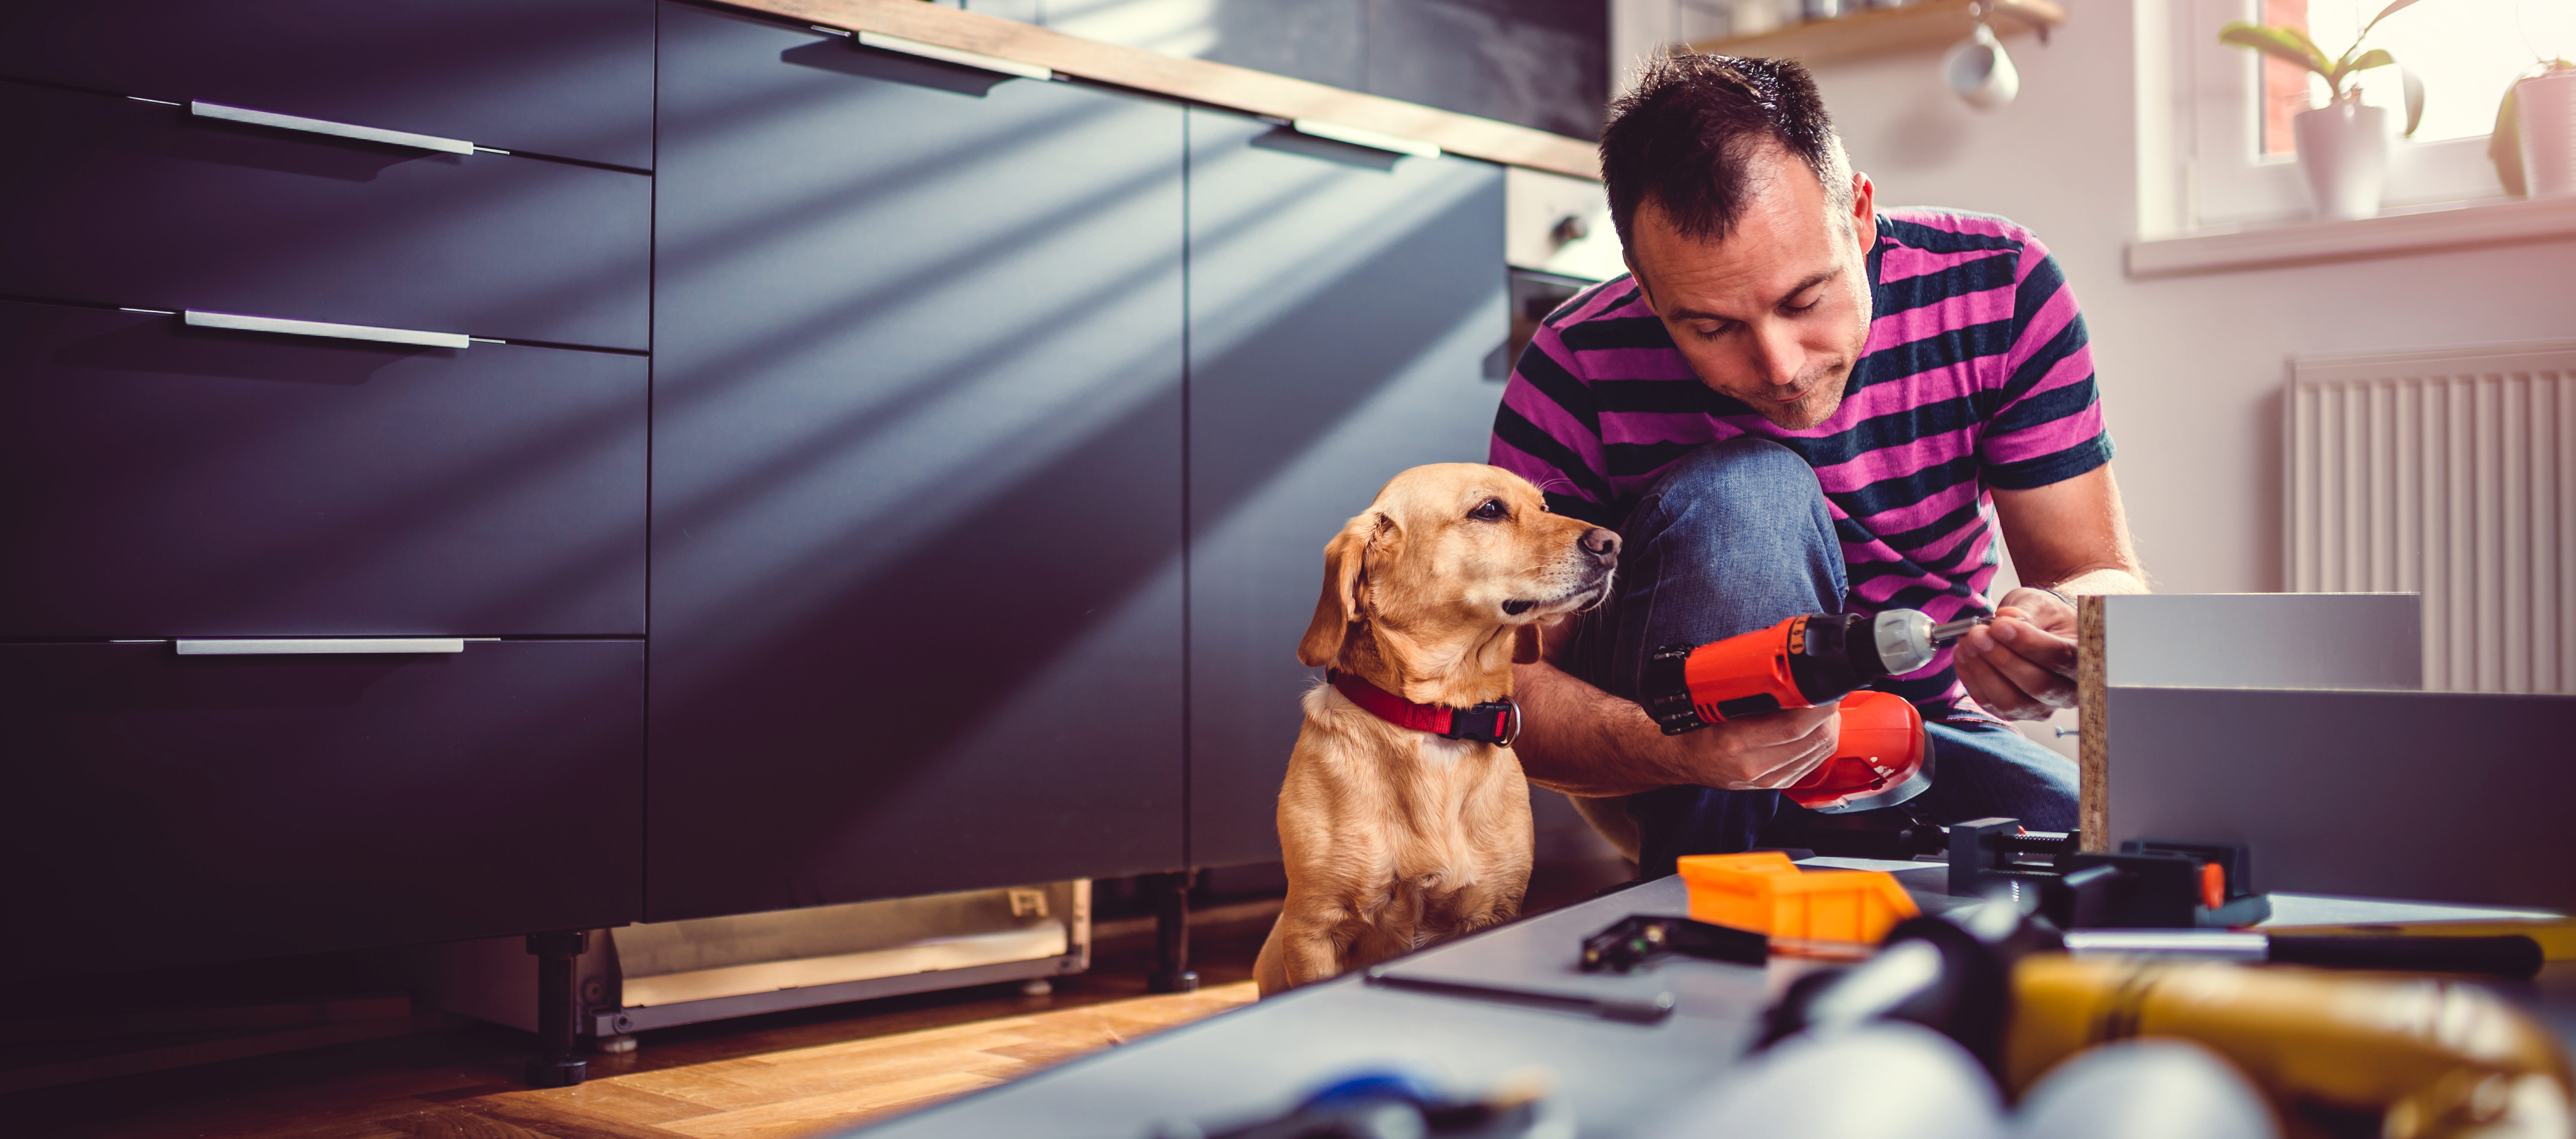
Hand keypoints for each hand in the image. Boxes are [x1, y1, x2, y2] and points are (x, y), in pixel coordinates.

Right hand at [1656, 704, 1840, 790]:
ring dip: (1828, 727)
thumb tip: (1785, 672)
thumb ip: (1749, 691)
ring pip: (1818, 752)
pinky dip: (1820, 744)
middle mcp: (1752, 764)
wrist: (1678, 759)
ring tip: (1824, 708)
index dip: (1819, 705)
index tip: (1827, 686)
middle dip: (1829, 713)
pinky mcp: (1773, 784)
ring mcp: (1765, 778)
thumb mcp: (1713, 702)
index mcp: (1734, 741)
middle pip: (1814, 739)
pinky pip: (1811, 764)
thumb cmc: (1692, 728)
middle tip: (1830, 693)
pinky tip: (1816, 729)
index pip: (1793, 725)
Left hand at [1954, 588, 2077, 719]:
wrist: (2042, 630)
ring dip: (1984, 672)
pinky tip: (1964, 656)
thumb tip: (2008, 619)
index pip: (2059, 658)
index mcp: (2084, 658)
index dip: (2028, 644)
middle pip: (2037, 684)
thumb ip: (2027, 612)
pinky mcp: (2016, 712)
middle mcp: (2068, 690)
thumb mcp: (2040, 604)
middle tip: (1977, 634)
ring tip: (1968, 642)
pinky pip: (1991, 704)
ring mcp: (2042, 706)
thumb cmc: (2045, 617)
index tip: (1999, 626)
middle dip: (2002, 659)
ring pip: (2013, 701)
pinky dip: (1972, 680)